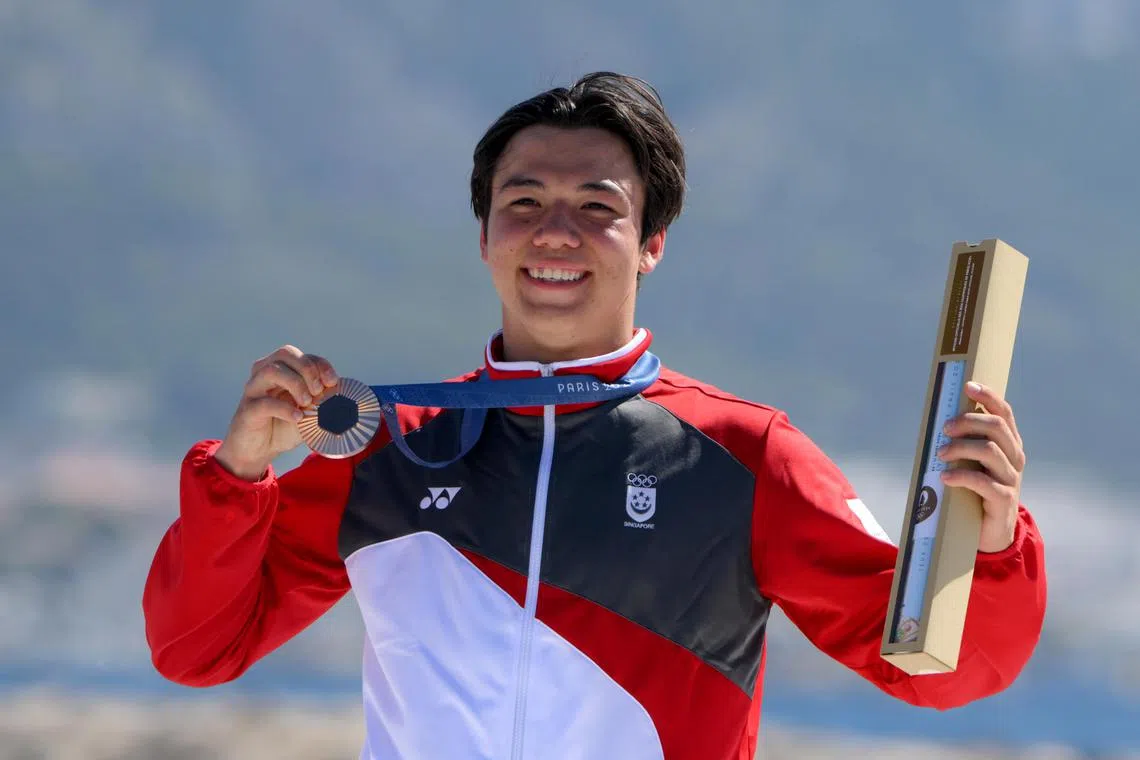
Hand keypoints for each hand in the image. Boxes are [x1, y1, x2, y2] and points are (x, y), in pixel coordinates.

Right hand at [214, 345, 338, 480]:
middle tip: (318, 391)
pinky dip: (285, 408)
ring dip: (296, 384)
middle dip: (308, 369)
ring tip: (306, 403)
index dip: (320, 365)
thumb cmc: (284, 426)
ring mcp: (253, 390)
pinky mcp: (247, 410)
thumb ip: (322, 400)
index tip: (333, 381)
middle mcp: (264, 374)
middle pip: (285, 353)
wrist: (258, 451)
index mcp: (281, 370)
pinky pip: (264, 403)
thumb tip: (340, 391)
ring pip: (272, 371)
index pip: (302, 355)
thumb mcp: (309, 411)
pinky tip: (297, 417)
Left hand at [937, 381, 1024, 553]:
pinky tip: (945, 477)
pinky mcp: (1003, 500)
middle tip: (944, 428)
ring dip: (961, 447)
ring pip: (990, 450)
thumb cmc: (975, 491)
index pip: (1004, 413)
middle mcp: (1014, 458)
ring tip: (940, 453)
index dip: (989, 396)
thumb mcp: (972, 463)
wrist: (990, 533)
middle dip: (968, 422)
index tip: (968, 386)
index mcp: (1009, 444)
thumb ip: (963, 443)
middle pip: (996, 427)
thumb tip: (938, 422)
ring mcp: (1011, 479)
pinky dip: (962, 476)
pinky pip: (984, 483)